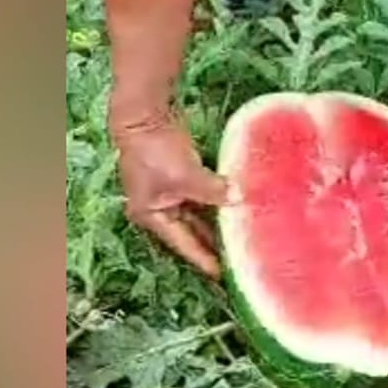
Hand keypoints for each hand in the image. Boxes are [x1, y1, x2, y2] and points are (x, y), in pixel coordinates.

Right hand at [112, 106, 232, 277]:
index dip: (204, 259)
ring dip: (219, 222)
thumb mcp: (185, 176)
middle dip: (214, 243)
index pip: (184, 245)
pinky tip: (237, 206)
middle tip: (240, 258)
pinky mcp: (182, 174)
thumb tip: (239, 199)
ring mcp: (170, 190)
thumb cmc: (156, 150)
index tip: (224, 275)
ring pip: (200, 214)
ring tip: (243, 237)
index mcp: (153, 215)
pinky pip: (204, 194)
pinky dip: (219, 200)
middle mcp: (160, 208)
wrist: (144, 113)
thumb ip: (212, 191)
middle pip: (192, 232)